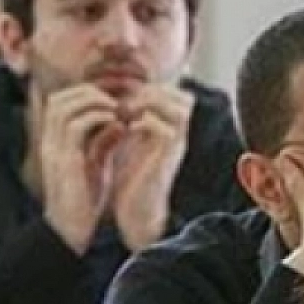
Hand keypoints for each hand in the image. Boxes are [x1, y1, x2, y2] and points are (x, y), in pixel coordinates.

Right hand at [35, 83, 121, 253]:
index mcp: (54, 142)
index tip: (111, 100)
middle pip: (58, 99)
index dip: (83, 95)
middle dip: (87, 92)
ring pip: (64, 107)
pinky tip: (116, 123)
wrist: (71, 230)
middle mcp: (49, 142)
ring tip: (116, 108)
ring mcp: (54, 150)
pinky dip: (97, 118)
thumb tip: (119, 122)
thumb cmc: (85, 201)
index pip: (59, 103)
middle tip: (114, 99)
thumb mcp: (95, 164)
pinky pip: (76, 126)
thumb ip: (102, 142)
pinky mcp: (65, 161)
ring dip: (93, 101)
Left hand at [110, 85, 193, 251]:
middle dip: (152, 92)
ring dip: (149, 104)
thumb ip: (133, 123)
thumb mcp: (131, 145)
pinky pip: (164, 128)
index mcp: (172, 132)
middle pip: (183, 97)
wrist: (136, 214)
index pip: (176, 95)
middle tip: (125, 102)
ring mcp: (177, 147)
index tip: (124, 97)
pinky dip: (143, 122)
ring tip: (125, 112)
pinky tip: (124, 128)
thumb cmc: (130, 182)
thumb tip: (120, 101)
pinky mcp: (168, 158)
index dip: (152, 89)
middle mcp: (180, 137)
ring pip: (178, 108)